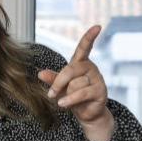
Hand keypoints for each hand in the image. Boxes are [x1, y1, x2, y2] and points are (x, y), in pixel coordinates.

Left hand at [37, 25, 114, 140]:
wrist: (86, 114)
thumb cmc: (72, 97)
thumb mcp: (60, 87)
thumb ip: (52, 79)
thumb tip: (40, 73)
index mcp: (81, 63)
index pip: (85, 47)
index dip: (90, 37)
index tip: (98, 26)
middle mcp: (91, 68)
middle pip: (71, 70)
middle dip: (58, 82)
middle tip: (51, 94)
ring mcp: (98, 79)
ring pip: (75, 84)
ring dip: (67, 95)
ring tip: (67, 102)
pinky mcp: (101, 91)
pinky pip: (81, 93)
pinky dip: (70, 100)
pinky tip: (63, 104)